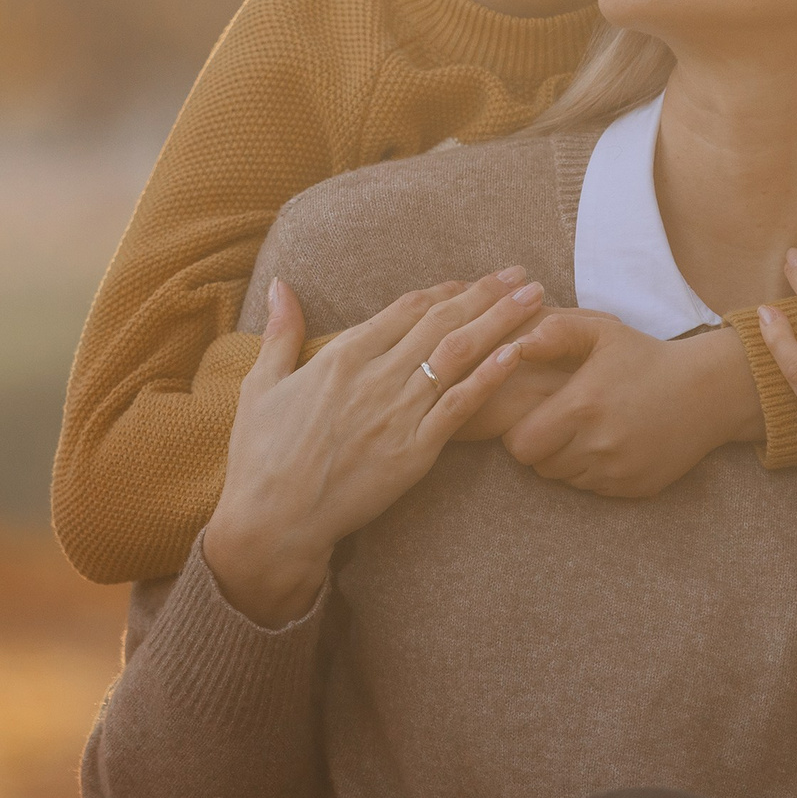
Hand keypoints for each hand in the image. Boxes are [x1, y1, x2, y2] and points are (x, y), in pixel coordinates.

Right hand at [205, 268, 541, 623]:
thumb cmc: (260, 456)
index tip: (473, 281)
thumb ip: (281, 332)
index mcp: (341, 356)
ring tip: (536, 300)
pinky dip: (489, 378)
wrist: (272, 521)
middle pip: (442, 322)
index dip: (444, 291)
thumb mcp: (261, 385)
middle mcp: (375, 376)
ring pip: (459, 355)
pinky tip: (517, 355)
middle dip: (487, 295)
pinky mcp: (413, 452)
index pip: (405, 309)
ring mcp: (398, 414)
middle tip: (523, 276)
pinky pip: (460, 408)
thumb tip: (280, 284)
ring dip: (500, 323)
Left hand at [499, 315, 760, 497]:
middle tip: (555, 422)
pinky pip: (594, 488)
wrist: (708, 391)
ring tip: (584, 430)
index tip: (534, 413)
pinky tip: (609, 443)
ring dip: (566, 459)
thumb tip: (514, 346)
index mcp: (583, 407)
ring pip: (566, 478)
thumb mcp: (603, 331)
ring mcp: (618, 471)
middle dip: (540, 446)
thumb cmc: (646, 356)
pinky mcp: (635, 488)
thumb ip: (556, 332)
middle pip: (539, 465)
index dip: (519, 430)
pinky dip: (593, 471)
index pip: (520, 443)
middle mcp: (599, 445)